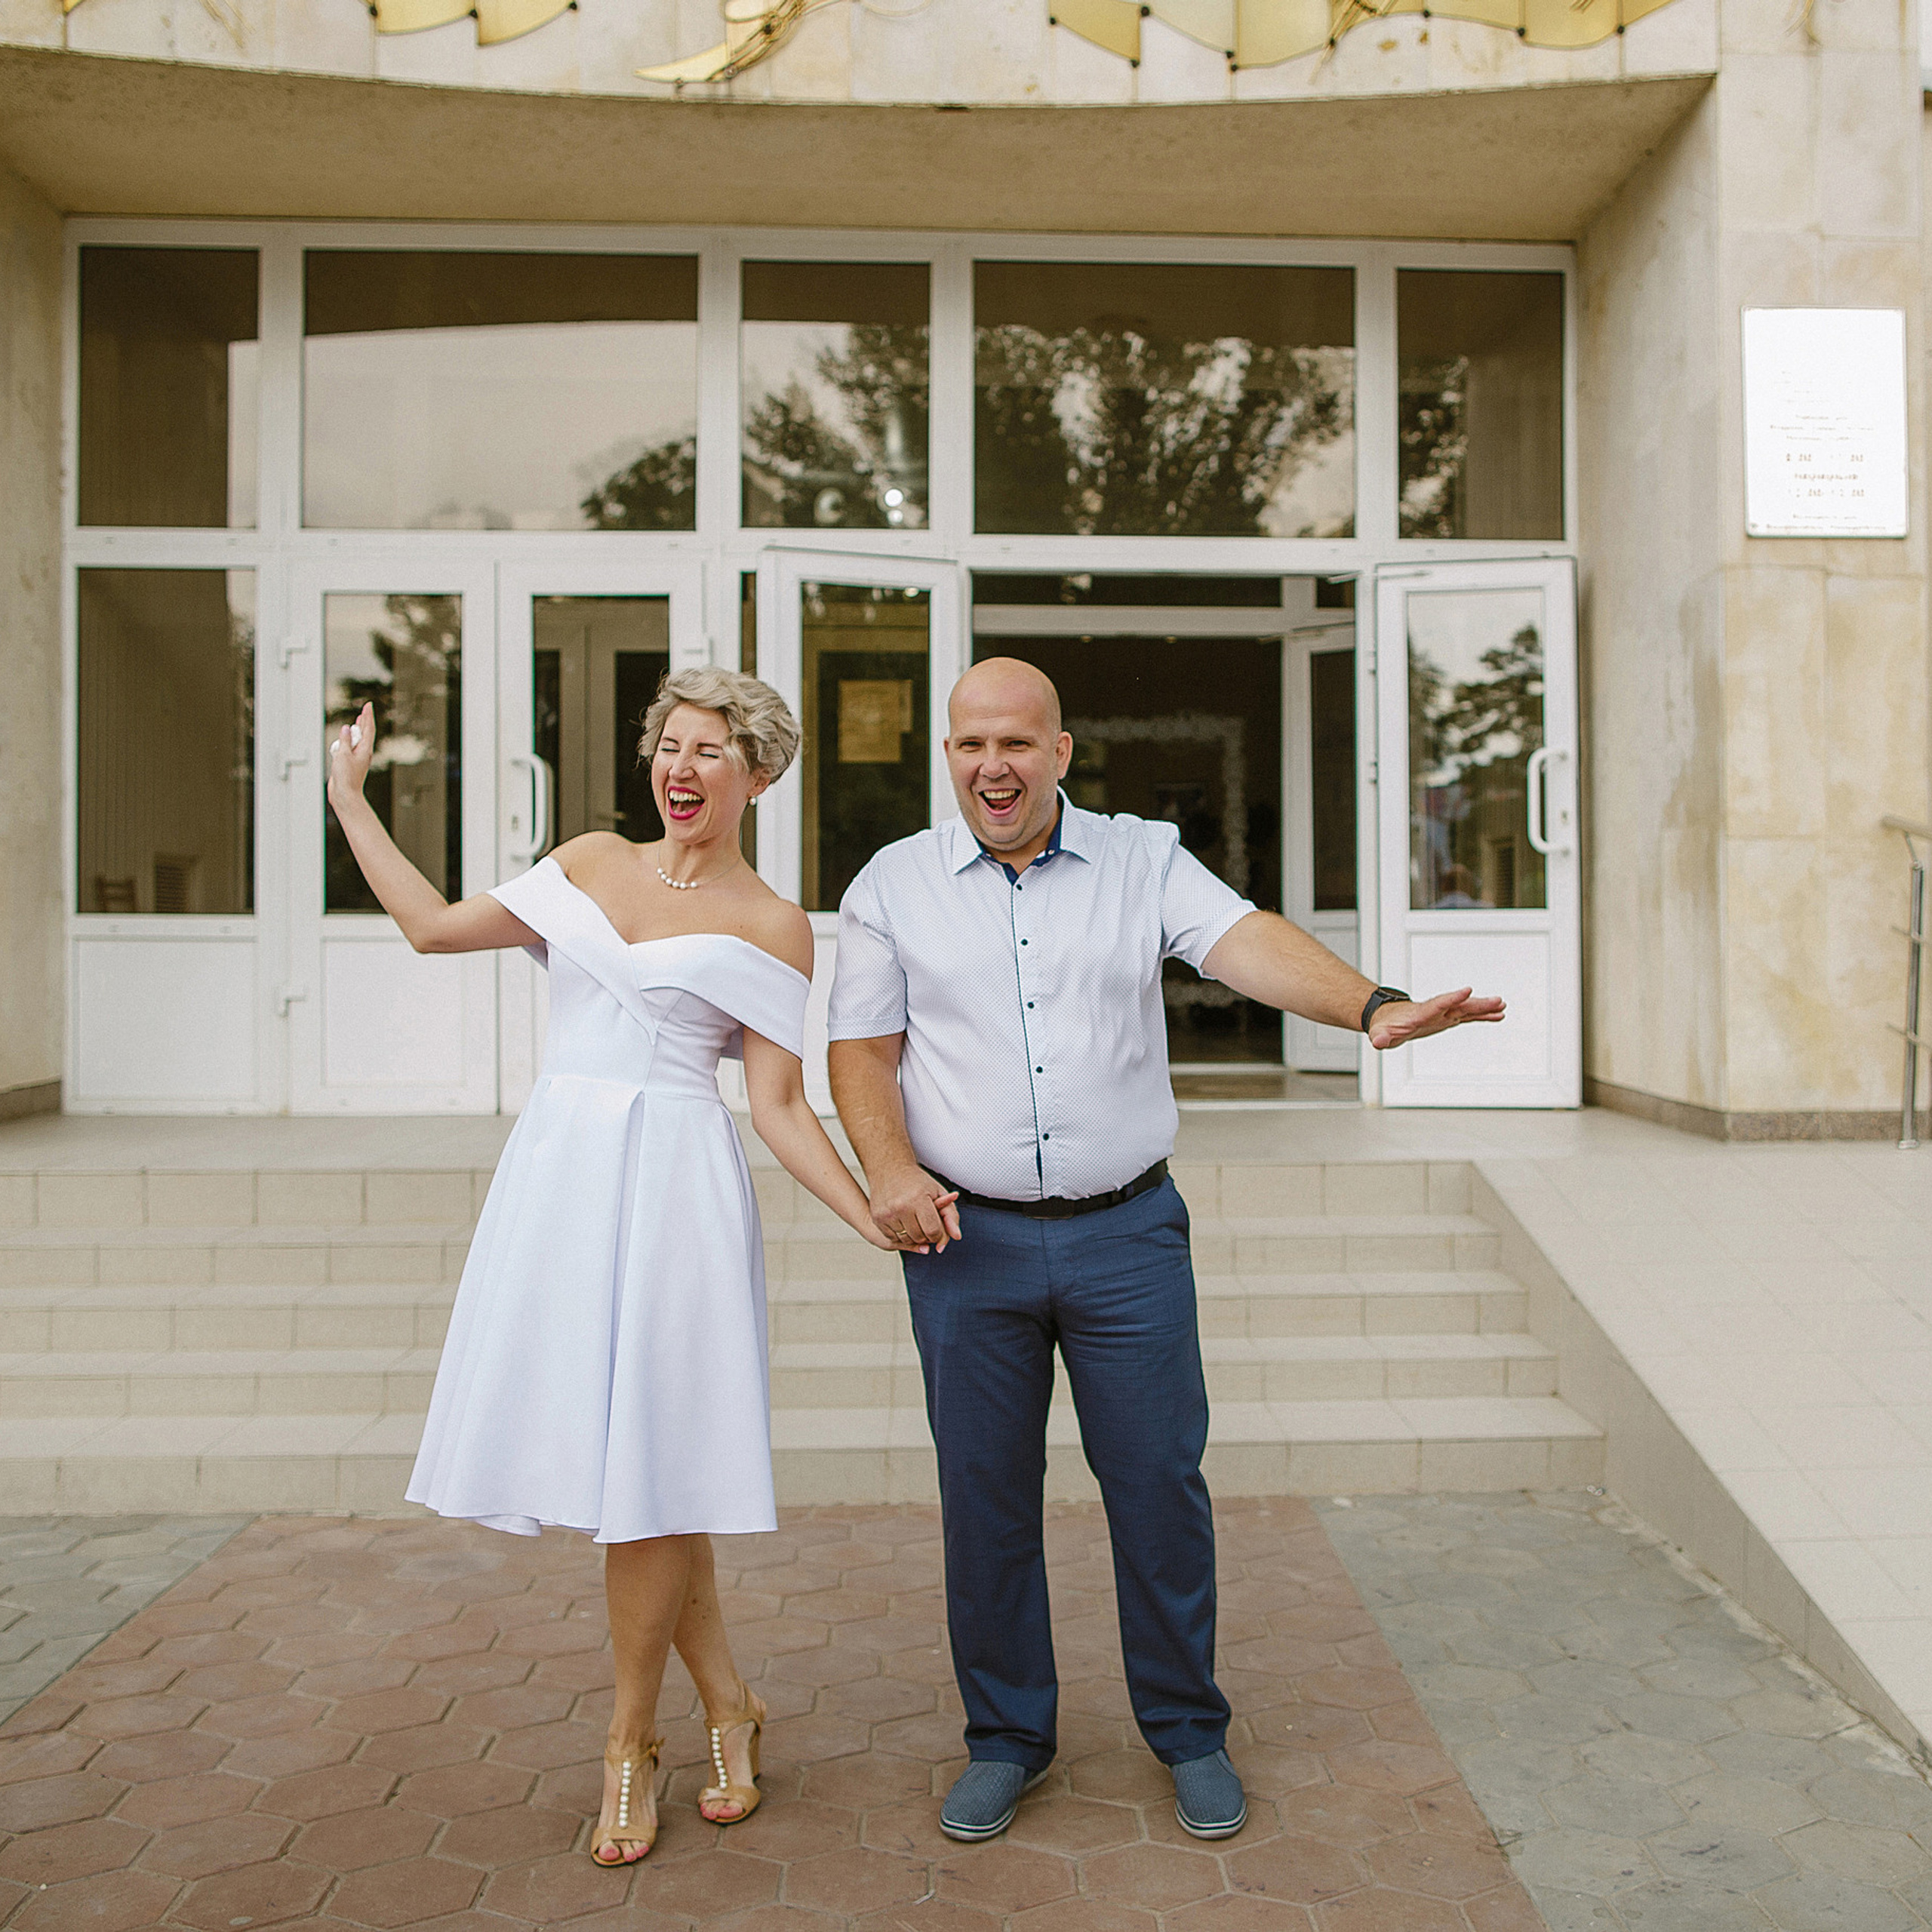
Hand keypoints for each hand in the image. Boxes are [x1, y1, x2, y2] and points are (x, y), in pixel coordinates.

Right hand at [327, 701, 375, 804]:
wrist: (344, 794)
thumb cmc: (346, 777)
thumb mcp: (343, 755)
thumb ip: (345, 740)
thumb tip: (346, 728)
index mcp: (365, 750)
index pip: (368, 729)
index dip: (368, 716)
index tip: (368, 705)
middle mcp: (363, 753)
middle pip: (365, 733)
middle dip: (365, 720)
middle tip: (365, 709)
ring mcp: (357, 758)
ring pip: (358, 740)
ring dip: (358, 729)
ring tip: (359, 721)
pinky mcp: (350, 764)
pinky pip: (351, 748)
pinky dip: (349, 740)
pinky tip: (347, 738)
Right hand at [868, 1166, 963, 1253]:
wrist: (890, 1170)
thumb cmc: (917, 1182)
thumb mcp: (939, 1193)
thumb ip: (951, 1215)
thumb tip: (956, 1237)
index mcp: (919, 1198)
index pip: (933, 1231)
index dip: (938, 1234)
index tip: (936, 1227)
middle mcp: (901, 1206)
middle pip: (919, 1238)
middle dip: (926, 1234)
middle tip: (925, 1221)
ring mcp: (887, 1213)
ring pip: (906, 1240)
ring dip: (913, 1235)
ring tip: (914, 1220)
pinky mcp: (877, 1218)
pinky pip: (892, 1238)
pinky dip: (900, 1234)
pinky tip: (903, 1220)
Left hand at [1368, 986, 1505, 1049]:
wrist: (1387, 1019)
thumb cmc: (1384, 1026)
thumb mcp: (1380, 1035)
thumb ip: (1381, 1037)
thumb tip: (1378, 1041)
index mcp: (1420, 1014)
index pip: (1438, 1004)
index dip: (1452, 998)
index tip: (1468, 990)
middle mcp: (1435, 1011)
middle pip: (1458, 1005)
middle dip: (1477, 1003)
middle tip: (1497, 1000)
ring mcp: (1443, 1014)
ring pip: (1466, 1009)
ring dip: (1484, 1007)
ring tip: (1502, 1005)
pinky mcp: (1447, 1018)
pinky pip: (1468, 1016)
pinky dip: (1482, 1016)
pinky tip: (1497, 1015)